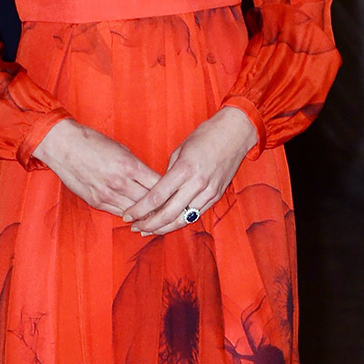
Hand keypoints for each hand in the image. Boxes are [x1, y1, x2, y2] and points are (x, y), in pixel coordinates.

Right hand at [33, 120, 160, 214]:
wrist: (63, 146)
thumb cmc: (93, 143)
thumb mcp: (121, 149)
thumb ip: (136, 167)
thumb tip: (149, 180)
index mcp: (130, 166)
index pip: (158, 185)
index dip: (169, 192)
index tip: (176, 194)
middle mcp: (120, 183)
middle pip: (149, 202)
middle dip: (161, 207)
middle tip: (171, 211)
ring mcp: (107, 194)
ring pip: (135, 211)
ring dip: (146, 215)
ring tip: (158, 218)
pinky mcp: (96, 201)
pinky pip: (119, 213)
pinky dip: (129, 215)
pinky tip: (137, 217)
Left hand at [124, 106, 257, 235]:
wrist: (236, 133)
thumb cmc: (205, 136)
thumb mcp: (180, 150)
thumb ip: (169, 173)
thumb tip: (158, 191)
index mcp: (184, 170)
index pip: (157, 197)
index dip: (140, 209)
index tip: (128, 215)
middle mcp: (197, 184)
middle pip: (168, 213)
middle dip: (148, 224)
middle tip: (134, 227)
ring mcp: (208, 192)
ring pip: (182, 219)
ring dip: (163, 228)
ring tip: (148, 231)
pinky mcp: (216, 196)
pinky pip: (195, 215)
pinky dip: (179, 222)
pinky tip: (168, 225)